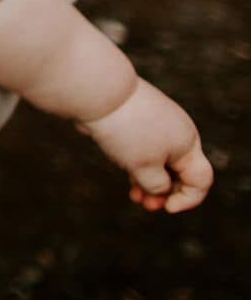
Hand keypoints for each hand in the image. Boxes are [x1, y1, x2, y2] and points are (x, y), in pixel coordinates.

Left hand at [81, 78, 211, 212]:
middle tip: (144, 205)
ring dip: (149, 180)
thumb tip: (159, 189)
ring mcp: (158, 123)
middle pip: (180, 171)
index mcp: (188, 143)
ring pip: (160, 160)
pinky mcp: (138, 118)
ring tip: (134, 196)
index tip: (166, 208)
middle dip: (165, 191)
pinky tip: (126, 170)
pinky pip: (144, 147)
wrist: (98, 90)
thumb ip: (157, 185)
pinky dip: (138, 162)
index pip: (201, 179)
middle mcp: (178, 131)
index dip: (188, 199)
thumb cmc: (124, 130)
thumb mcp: (143, 167)